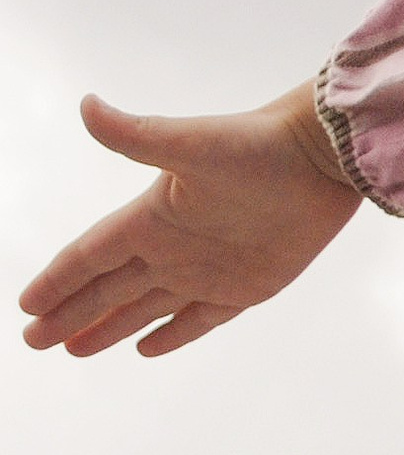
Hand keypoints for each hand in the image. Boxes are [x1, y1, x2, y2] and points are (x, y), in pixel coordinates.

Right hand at [18, 83, 362, 359]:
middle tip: (33, 341)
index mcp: (151, 218)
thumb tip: (87, 106)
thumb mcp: (190, 145)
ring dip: (109, 329)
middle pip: (108, 291)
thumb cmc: (258, 146)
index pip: (90, 257)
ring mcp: (207, 270)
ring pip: (144, 309)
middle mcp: (172, 247)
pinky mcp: (247, 287)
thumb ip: (136, 136)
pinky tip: (145, 349)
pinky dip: (172, 335)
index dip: (58, 281)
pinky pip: (199, 319)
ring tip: (73, 349)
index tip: (26, 305)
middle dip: (70, 316)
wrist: (323, 157)